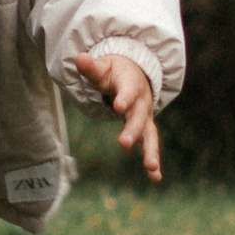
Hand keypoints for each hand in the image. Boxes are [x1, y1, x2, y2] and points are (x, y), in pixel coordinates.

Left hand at [73, 51, 162, 182]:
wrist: (136, 74)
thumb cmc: (115, 72)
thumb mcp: (103, 67)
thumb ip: (91, 67)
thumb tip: (78, 57)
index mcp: (131, 84)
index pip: (128, 90)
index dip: (124, 98)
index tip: (118, 106)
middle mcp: (141, 102)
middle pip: (138, 116)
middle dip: (132, 130)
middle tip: (123, 143)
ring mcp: (145, 117)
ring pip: (149, 134)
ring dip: (150, 151)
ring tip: (151, 168)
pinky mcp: (145, 129)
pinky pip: (149, 145)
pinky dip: (153, 160)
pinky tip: (156, 177)